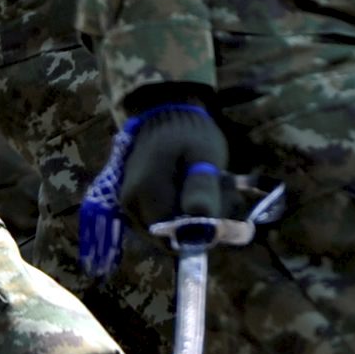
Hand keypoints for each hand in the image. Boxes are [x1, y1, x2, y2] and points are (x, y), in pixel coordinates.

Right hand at [118, 101, 231, 229]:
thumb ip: (202, 188)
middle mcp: (131, 205)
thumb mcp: (205, 154)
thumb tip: (202, 224)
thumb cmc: (189, 133)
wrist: (165, 114)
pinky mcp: (135, 203)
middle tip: (223, 196)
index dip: (203, 234)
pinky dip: (185, 213)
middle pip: (171, 238)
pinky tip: (198, 192)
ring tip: (214, 190)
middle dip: (202, 226)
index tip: (223, 215)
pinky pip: (164, 222)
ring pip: (169, 231)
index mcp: (146, 194)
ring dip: (197, 220)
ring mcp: (131, 204)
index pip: (175, 239)